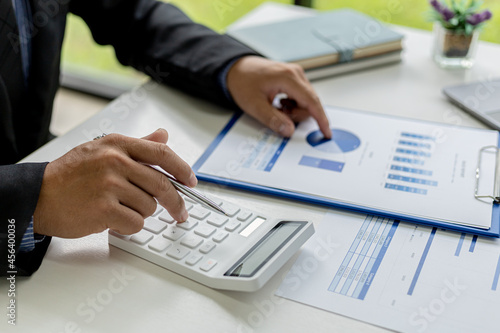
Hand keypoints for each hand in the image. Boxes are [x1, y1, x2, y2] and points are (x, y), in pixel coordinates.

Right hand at [33, 129, 196, 237]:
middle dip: (176, 203)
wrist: (38, 196)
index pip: (161, 153)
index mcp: (117, 144)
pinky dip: (128, 226)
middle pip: (162, 184)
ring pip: (149, 207)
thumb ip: (137, 144)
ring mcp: (109, 185)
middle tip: (180, 213)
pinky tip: (112, 220)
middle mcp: (115, 161)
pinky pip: (136, 223)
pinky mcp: (104, 210)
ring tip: (119, 208)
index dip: (182, 169)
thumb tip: (163, 134)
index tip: (191, 181)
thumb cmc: (70, 175)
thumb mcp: (102, 150)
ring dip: (140, 213)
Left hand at [226, 56, 331, 138]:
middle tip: (280, 115)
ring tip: (277, 108)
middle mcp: (296, 73)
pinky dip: (293, 105)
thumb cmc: (243, 82)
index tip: (326, 133)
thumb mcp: (254, 105)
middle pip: (310, 102)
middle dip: (298, 115)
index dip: (321, 119)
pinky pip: (301, 96)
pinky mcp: (293, 77)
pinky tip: (279, 104)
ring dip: (295, 110)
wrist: (236, 69)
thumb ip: (273, 119)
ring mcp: (295, 74)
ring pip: (306, 100)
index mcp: (288, 77)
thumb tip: (289, 131)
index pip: (311, 101)